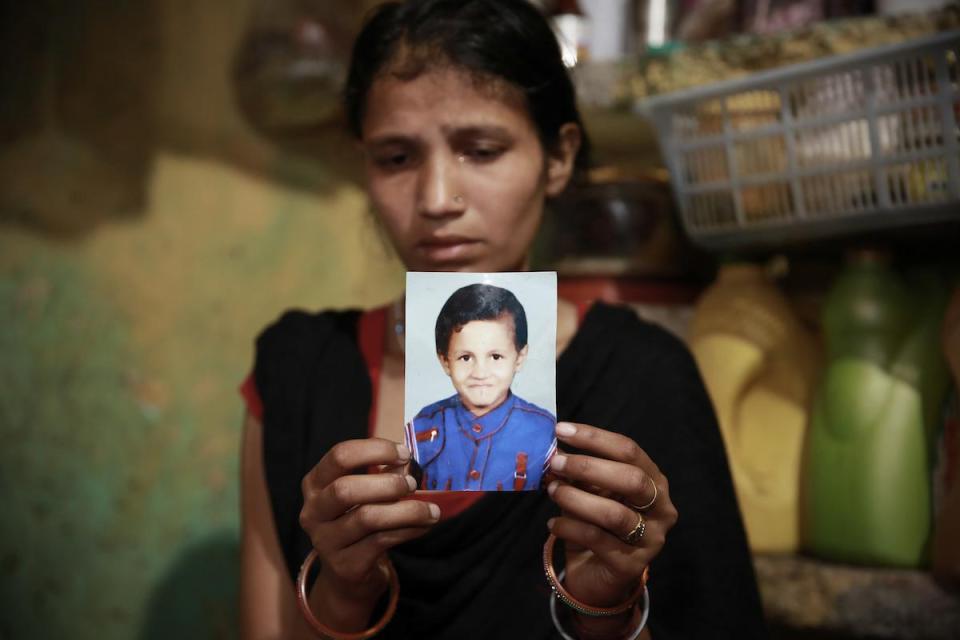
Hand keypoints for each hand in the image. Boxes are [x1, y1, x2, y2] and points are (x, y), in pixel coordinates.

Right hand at [298, 439, 438, 619]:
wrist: (346, 574)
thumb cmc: (357, 522)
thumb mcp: (363, 495)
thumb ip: (383, 476)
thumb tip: (407, 464)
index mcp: (315, 484)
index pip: (339, 457)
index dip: (375, 450)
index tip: (404, 453)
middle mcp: (313, 512)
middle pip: (345, 489)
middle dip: (387, 483)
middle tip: (413, 484)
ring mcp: (325, 541)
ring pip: (367, 518)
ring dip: (407, 511)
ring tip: (431, 510)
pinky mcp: (345, 565)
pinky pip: (381, 541)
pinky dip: (409, 530)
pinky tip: (424, 525)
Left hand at [546, 422, 677, 609]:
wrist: (597, 576)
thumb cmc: (597, 524)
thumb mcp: (589, 492)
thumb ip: (577, 472)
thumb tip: (553, 449)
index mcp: (654, 481)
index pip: (629, 450)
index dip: (595, 438)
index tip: (561, 430)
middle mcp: (661, 508)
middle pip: (631, 479)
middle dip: (589, 467)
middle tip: (555, 463)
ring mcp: (651, 539)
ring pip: (614, 513)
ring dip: (577, 498)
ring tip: (552, 491)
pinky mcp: (632, 566)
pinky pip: (597, 540)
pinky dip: (570, 527)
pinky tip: (552, 523)